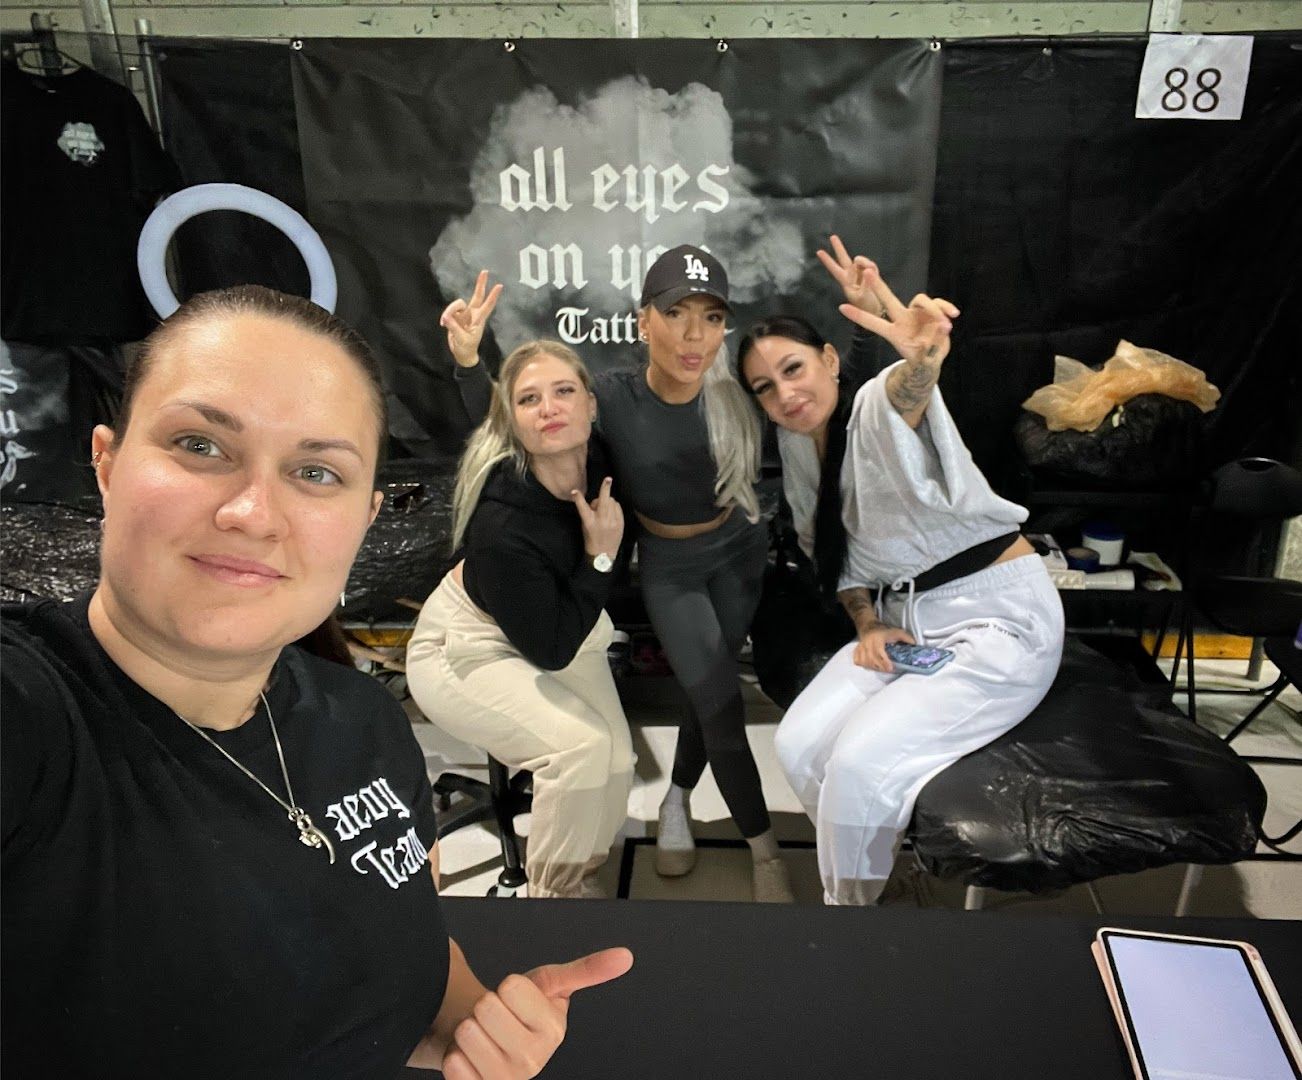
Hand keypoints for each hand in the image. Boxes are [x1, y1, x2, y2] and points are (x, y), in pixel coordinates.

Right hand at [441, 269, 502, 367]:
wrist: (462, 354)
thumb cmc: (466, 348)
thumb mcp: (462, 339)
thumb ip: (454, 327)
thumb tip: (446, 317)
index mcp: (479, 320)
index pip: (488, 305)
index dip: (493, 296)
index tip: (500, 286)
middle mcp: (472, 314)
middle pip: (477, 295)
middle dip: (480, 284)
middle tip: (485, 271)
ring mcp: (463, 314)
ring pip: (457, 304)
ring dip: (450, 310)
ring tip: (445, 322)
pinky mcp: (454, 317)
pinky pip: (449, 311)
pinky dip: (445, 317)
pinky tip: (443, 324)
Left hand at [441, 948, 633, 1079]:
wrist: (491, 1040)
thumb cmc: (520, 1011)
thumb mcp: (551, 985)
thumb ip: (586, 970)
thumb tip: (624, 956)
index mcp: (554, 1030)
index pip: (510, 986)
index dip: (507, 986)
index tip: (515, 997)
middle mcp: (533, 1061)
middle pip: (486, 1007)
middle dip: (485, 1005)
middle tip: (497, 1017)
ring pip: (467, 1033)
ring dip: (468, 1029)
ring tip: (484, 1035)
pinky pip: (454, 1064)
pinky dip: (456, 1055)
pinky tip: (471, 1057)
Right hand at [570, 477, 623, 560]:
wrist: (603, 554)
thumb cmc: (591, 539)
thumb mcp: (585, 525)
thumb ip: (589, 512)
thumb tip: (596, 501)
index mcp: (589, 522)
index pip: (582, 507)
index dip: (578, 498)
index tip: (575, 490)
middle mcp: (601, 520)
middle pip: (603, 499)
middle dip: (606, 487)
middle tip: (608, 478)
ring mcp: (612, 522)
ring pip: (612, 501)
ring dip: (607, 501)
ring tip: (604, 509)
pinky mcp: (620, 523)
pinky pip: (618, 507)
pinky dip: (614, 507)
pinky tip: (611, 512)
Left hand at [816, 235, 959, 369]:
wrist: (932, 357)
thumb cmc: (922, 359)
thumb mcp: (923, 360)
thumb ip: (929, 350)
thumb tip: (939, 331)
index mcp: (894, 332)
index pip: (873, 323)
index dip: (859, 316)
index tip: (842, 307)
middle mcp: (903, 319)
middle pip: (888, 299)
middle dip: (878, 286)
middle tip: (867, 271)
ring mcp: (917, 313)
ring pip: (922, 300)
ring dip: (935, 311)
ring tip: (945, 327)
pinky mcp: (932, 310)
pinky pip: (939, 303)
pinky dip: (946, 308)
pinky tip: (954, 316)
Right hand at [852, 624, 915, 673]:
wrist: (868, 626)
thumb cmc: (883, 630)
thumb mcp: (896, 632)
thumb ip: (906, 638)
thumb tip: (915, 645)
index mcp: (877, 639)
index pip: (879, 653)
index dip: (885, 662)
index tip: (890, 668)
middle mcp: (867, 644)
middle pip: (872, 660)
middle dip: (881, 667)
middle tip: (888, 669)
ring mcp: (861, 648)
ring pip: (865, 662)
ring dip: (874, 667)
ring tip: (881, 667)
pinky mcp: (857, 651)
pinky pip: (858, 661)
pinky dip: (864, 665)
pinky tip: (870, 664)